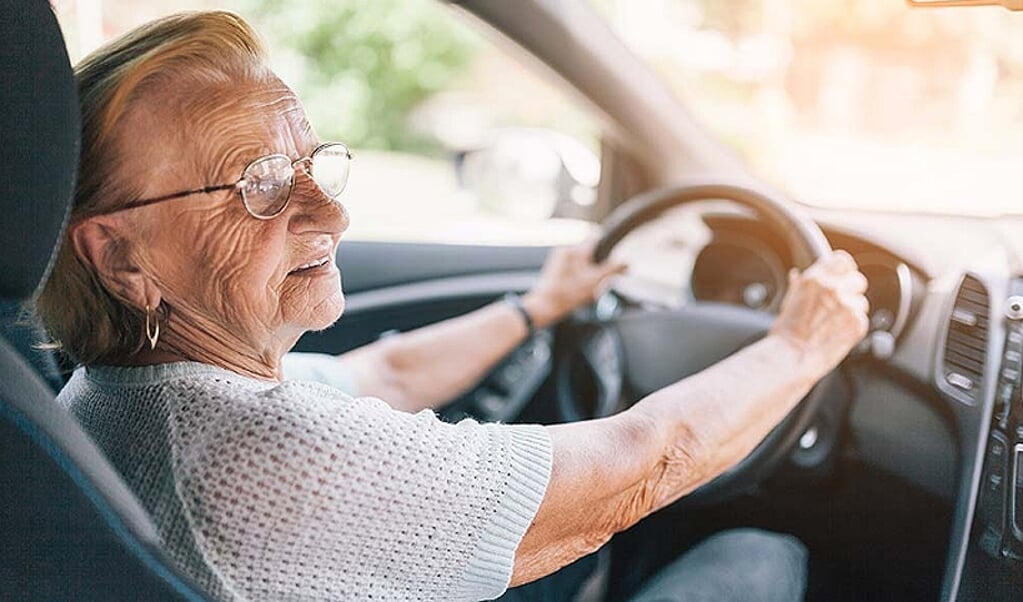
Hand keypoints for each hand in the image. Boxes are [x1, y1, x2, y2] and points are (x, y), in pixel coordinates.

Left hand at [522, 241, 626, 327]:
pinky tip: (579, 289)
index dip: (607, 246)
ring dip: (589, 271)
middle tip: (599, 279)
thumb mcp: (595, 282)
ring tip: (588, 286)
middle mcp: (566, 251)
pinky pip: (574, 268)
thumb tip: (626, 262)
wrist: (545, 307)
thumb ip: (612, 270)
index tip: (613, 256)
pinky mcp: (556, 269)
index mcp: (575, 250)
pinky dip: (580, 276)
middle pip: (591, 251)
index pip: (596, 237)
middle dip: (598, 264)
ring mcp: (559, 259)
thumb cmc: (566, 295)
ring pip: (582, 260)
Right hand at [769, 250, 869, 376]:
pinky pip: (862, 319)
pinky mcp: (858, 324)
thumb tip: (797, 275)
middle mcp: (833, 289)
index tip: (840, 277)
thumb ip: (799, 286)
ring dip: (852, 310)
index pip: (843, 260)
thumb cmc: (785, 333)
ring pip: (861, 302)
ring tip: (834, 324)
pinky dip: (853, 326)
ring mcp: (848, 306)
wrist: (792, 357)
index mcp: (815, 279)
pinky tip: (837, 333)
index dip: (843, 270)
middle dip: (850, 291)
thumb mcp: (788, 302)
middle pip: (857, 280)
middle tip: (837, 305)